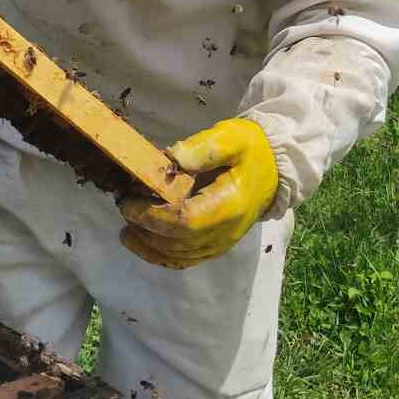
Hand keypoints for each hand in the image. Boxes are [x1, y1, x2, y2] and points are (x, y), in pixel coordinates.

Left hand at [118, 118, 278, 268]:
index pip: (186, 220)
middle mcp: (226, 231)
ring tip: (126, 227)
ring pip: (179, 255)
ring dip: (148, 245)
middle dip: (146, 228)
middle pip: (179, 241)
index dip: (153, 215)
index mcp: (229, 204)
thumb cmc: (250, 149)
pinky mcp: (216, 245)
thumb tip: (171, 158)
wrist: (274, 168)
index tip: (129, 201)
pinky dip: (160, 255)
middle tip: (123, 207)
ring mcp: (221, 242)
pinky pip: (185, 259)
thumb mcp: (230, 138)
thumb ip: (202, 149)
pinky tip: (142, 242)